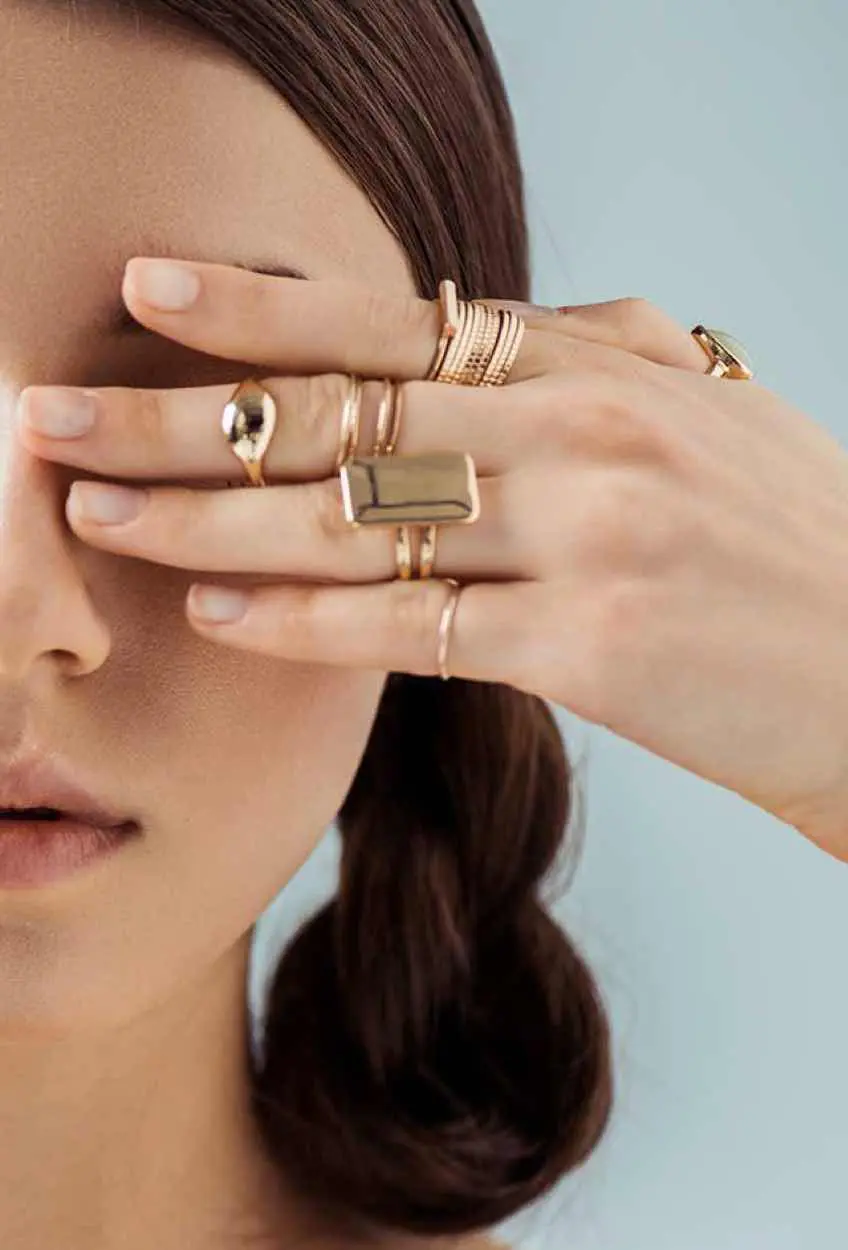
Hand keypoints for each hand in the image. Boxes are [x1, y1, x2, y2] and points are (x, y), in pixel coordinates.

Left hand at [16, 258, 847, 862]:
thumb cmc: (786, 534)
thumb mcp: (700, 401)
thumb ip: (581, 354)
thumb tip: (465, 325)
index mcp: (597, 363)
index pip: (392, 321)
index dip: (257, 308)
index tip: (146, 295)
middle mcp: (580, 432)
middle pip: (342, 415)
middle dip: (183, 415)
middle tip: (55, 416)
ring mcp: (586, 537)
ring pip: (356, 521)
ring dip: (209, 517)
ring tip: (102, 511)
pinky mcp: (590, 644)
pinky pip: (412, 629)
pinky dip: (305, 620)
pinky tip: (220, 609)